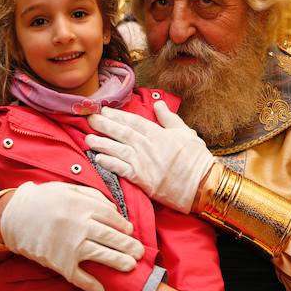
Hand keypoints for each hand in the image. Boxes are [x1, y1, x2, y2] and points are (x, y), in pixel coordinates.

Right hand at [0, 181, 144, 290]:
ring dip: (119, 262)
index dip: (123, 225)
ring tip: (131, 266)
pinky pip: (80, 277)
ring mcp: (71, 246)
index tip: (129, 230)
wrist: (13, 217)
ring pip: (102, 256)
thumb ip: (92, 196)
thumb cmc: (42, 200)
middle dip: (129, 245)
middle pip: (112, 237)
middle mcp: (80, 225)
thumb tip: (114, 209)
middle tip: (139, 252)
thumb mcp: (67, 189)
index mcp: (82, 205)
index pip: (112, 217)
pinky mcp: (60, 263)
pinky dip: (92, 286)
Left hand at [86, 100, 214, 212]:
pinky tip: (98, 159)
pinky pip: (121, 170)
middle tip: (89, 118)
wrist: (202, 185)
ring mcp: (143, 163)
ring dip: (101, 143)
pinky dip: (109, 164)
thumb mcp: (185, 132)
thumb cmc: (197, 159)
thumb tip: (158, 105)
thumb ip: (169, 118)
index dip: (116, 115)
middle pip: (121, 132)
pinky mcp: (142, 179)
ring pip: (117, 150)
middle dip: (104, 124)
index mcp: (157, 133)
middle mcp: (147, 146)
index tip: (104, 110)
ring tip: (88, 138)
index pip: (132, 120)